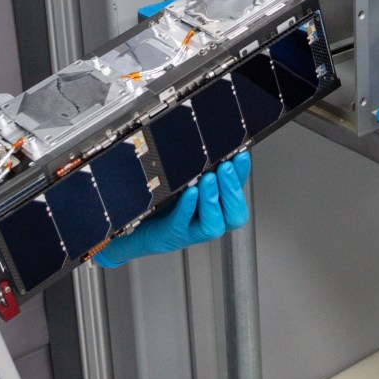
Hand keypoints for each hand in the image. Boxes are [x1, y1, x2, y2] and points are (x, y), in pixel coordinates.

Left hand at [95, 153, 249, 267]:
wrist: (136, 226)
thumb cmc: (164, 204)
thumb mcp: (186, 183)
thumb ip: (202, 170)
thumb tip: (214, 145)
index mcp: (217, 207)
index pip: (238, 192)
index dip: (242, 176)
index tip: (240, 156)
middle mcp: (210, 221)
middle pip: (235, 215)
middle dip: (231, 190)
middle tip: (225, 168)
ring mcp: (191, 230)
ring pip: (213, 225)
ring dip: (212, 200)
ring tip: (208, 180)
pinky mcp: (172, 234)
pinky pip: (182, 223)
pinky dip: (188, 208)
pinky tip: (189, 193)